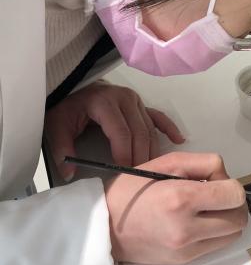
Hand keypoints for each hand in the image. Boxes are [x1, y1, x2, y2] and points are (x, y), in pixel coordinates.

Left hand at [44, 81, 184, 178]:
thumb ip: (62, 148)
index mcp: (104, 102)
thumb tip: (70, 173)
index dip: (125, 155)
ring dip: (153, 150)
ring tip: (152, 170)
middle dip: (140, 157)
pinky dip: (169, 128)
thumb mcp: (57, 125)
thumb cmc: (68, 107)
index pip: (121, 133)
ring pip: (150, 129)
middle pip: (139, 133)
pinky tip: (178, 139)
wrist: (74, 88)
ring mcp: (135, 100)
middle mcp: (124, 98)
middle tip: (138, 177)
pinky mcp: (141, 104)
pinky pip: (158, 117)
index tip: (124, 173)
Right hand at [104, 152, 247, 264]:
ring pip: (233, 235)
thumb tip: (225, 177)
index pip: (234, 194)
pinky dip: (216, 232)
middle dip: (233, 203)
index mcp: (181, 199)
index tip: (215, 181)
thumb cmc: (132, 189)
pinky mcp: (184, 262)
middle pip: (239, 218)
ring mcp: (186, 250)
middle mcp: (187, 229)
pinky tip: (198, 223)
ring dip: (228, 219)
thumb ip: (202, 164)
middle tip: (214, 195)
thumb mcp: (166, 163)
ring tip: (207, 210)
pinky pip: (217, 246)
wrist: (103, 227)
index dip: (231, 184)